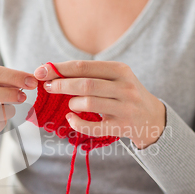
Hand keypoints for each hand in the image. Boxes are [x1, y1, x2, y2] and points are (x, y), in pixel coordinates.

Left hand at [34, 61, 165, 148]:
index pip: (83, 66)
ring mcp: (125, 108)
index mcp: (120, 70)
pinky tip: (71, 119)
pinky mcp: (122, 127)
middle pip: (85, 84)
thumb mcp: (115, 78)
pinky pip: (93, 127)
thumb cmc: (124, 94)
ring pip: (89, 103)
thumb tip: (52, 71)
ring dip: (72, 103)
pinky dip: (77, 123)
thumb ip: (89, 74)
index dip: (59, 69)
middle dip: (61, 85)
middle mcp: (124, 87)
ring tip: (70, 105)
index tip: (41, 71)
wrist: (152, 118)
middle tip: (48, 87)